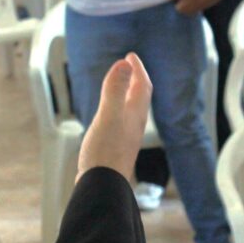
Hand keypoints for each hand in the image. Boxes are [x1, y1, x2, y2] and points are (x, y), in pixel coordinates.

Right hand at [77, 53, 152, 182]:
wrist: (101, 186)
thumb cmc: (105, 152)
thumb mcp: (108, 115)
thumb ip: (115, 90)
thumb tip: (124, 64)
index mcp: (135, 115)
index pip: (142, 86)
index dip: (138, 69)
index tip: (130, 56)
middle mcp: (133, 126)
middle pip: (140, 98)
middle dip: (135, 79)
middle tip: (128, 66)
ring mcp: (125, 138)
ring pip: (131, 110)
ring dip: (127, 94)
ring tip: (121, 86)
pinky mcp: (115, 148)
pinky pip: (120, 122)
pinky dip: (117, 109)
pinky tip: (108, 116)